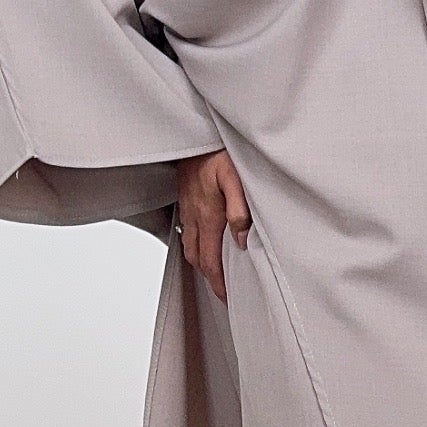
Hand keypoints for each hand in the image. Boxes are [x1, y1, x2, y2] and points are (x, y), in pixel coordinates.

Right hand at [174, 147, 249, 301]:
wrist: (195, 131)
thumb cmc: (218, 151)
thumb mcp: (237, 179)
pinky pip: (187, 229)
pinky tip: (203, 242)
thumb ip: (240, 210)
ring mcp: (188, 207)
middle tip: (222, 290)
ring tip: (214, 272)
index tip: (226, 296)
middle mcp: (194, 215)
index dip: (218, 282)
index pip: (211, 260)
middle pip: (197, 258)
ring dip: (201, 262)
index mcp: (208, 216)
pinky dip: (194, 243)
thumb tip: (240, 239)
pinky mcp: (186, 197)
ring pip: (189, 245)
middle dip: (210, 277)